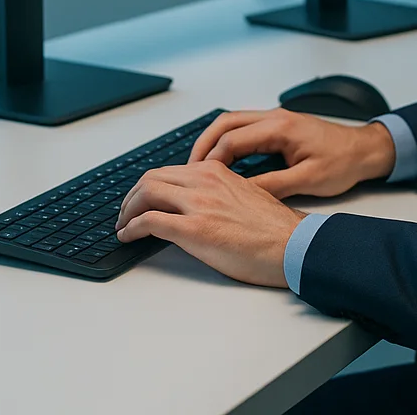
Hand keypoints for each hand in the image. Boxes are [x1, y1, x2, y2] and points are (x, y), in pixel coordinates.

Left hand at [115, 160, 304, 286]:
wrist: (293, 245)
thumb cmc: (275, 230)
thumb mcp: (244, 196)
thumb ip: (219, 193)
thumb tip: (197, 206)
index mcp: (217, 172)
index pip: (169, 171)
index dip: (149, 186)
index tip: (142, 199)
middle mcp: (204, 181)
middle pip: (151, 178)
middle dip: (132, 196)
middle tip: (126, 212)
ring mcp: (198, 204)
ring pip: (145, 193)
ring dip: (127, 210)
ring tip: (123, 225)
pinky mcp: (194, 229)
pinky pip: (149, 221)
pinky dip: (132, 227)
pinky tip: (128, 236)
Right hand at [187, 108, 396, 198]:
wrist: (365, 149)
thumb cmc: (344, 162)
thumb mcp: (308, 180)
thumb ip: (272, 186)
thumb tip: (240, 194)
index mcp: (280, 127)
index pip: (232, 139)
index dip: (212, 160)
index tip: (198, 179)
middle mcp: (274, 117)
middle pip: (224, 123)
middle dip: (203, 145)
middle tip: (188, 169)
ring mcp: (275, 119)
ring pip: (232, 123)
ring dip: (213, 142)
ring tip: (199, 167)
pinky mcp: (278, 127)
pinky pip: (244, 129)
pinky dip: (227, 142)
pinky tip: (222, 162)